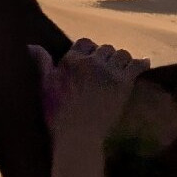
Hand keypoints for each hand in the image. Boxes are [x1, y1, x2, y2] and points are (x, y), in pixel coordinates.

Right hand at [30, 39, 149, 140]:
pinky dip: (141, 63)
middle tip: (103, 68)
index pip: (85, 42)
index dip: (88, 49)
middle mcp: (92, 61)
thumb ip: (42, 62)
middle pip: (104, 48)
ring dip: (120, 59)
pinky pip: (136, 65)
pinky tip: (144, 62)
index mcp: (72, 60)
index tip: (88, 58)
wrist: (78, 135)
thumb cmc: (57, 112)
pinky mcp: (124, 84)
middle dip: (104, 56)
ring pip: (121, 54)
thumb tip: (32, 45)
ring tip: (118, 68)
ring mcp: (110, 72)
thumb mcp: (44, 85)